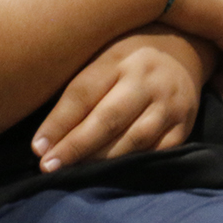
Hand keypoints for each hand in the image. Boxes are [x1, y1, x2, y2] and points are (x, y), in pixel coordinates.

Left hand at [31, 26, 210, 172]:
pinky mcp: (184, 125)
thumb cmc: (128, 53)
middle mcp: (145, 80)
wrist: (185, 46)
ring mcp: (168, 104)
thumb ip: (80, 83)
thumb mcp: (102, 52)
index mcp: (118, 58)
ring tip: (75, 174)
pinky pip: (158, 152)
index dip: (58, 123)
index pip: (83, 93)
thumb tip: (45, 127)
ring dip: (101, 160)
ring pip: (133, 140)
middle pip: (107, 119)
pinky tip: (112, 176)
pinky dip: (134, 166)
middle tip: (49, 166)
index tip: (37, 148)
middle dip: (76, 147)